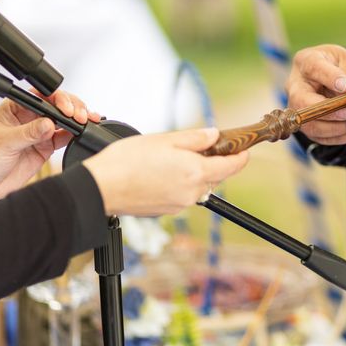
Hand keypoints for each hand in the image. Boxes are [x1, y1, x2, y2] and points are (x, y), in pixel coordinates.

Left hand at [0, 91, 99, 204]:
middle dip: (72, 108)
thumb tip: (49, 123)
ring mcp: (40, 132)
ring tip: (85, 122)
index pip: (42, 96)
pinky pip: (65, 138)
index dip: (57, 99)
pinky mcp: (46, 147)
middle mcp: (30, 117)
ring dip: (77, 120)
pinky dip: (75, 135)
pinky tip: (80, 134)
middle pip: (57, 106)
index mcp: (16, 108)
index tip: (66, 108)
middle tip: (79, 116)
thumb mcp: (4, 142)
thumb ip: (28, 133)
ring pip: (65, 120)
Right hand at [82, 127, 248, 215]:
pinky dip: (181, 183)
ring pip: (199, 186)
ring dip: (196, 173)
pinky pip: (184, 195)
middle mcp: (192, 192)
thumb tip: (214, 135)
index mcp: (195, 172)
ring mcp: (180, 204)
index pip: (231, 167)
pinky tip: (163, 173)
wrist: (101, 188)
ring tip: (174, 158)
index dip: (241, 157)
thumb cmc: (128, 162)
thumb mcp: (165, 140)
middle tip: (201, 146)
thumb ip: (195, 139)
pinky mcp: (167, 210)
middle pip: (216, 177)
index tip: (244, 150)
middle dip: (214, 162)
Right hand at [286, 44, 345, 144]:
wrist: (343, 81)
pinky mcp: (304, 124)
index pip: (313, 68)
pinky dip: (336, 137)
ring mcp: (297, 106)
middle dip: (327, 111)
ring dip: (334, 127)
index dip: (330, 78)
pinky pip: (316, 136)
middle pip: (301, 101)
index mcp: (307, 61)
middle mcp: (295, 84)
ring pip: (308, 123)